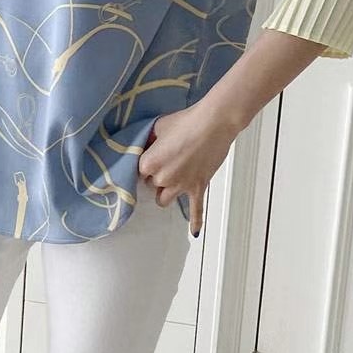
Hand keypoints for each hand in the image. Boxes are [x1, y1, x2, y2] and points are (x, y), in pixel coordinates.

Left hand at [137, 101, 240, 235]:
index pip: (139, 171)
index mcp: (149, 163)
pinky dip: (195, 221)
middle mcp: (162, 178)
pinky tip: (194, 231)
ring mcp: (181, 186)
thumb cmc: (186, 121)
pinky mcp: (198, 188)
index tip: (152, 155)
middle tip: (169, 160)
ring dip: (166, 192)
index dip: (146, 163)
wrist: (213, 123)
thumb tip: (147, 146)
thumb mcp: (159, 126)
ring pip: (164, 200)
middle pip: (152, 185)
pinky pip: (196, 210)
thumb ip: (149, 140)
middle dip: (157, 176)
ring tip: (173, 181)